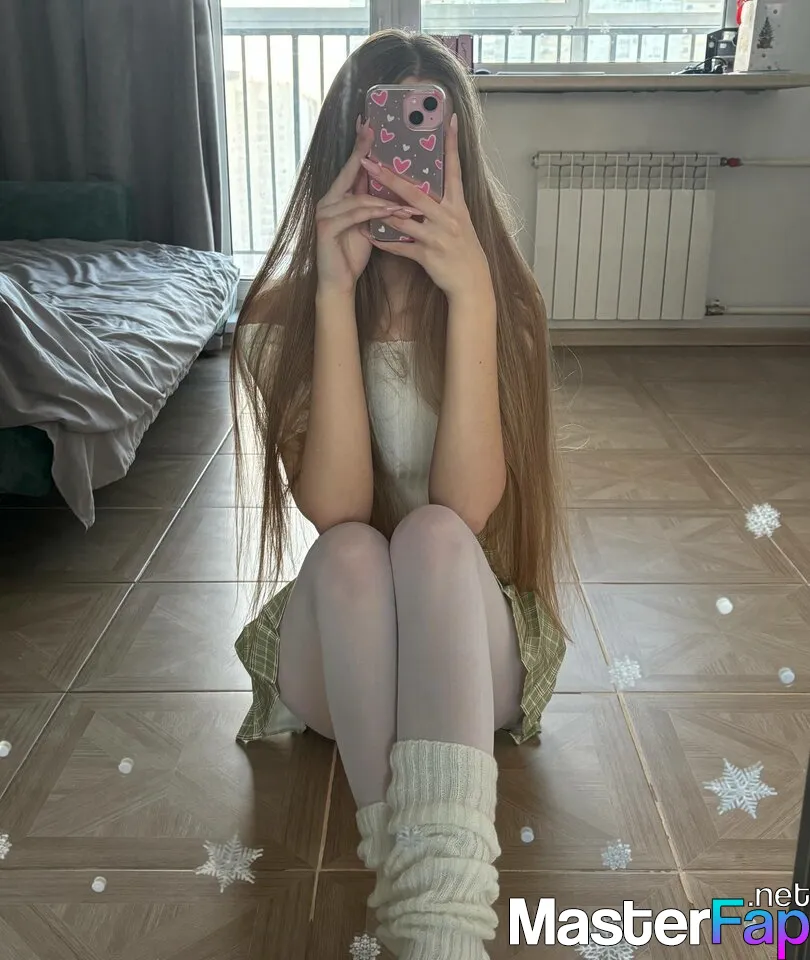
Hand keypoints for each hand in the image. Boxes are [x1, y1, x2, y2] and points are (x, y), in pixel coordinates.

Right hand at [316, 118, 413, 297]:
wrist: (339, 282)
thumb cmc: (353, 254)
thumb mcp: (368, 225)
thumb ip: (374, 206)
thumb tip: (395, 189)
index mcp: (339, 197)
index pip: (352, 168)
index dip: (360, 146)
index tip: (369, 123)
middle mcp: (329, 200)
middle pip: (348, 172)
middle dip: (363, 151)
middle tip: (373, 130)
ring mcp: (325, 213)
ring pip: (358, 197)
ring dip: (383, 195)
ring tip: (404, 190)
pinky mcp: (326, 228)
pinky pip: (355, 215)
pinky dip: (375, 212)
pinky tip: (392, 210)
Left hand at [360, 114, 492, 304]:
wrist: (472, 282)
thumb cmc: (464, 250)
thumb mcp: (460, 222)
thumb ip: (445, 204)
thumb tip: (428, 186)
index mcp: (457, 205)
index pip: (454, 170)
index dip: (452, 145)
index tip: (449, 120)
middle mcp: (447, 217)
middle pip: (414, 193)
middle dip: (390, 177)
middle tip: (369, 162)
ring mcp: (436, 237)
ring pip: (403, 220)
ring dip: (380, 209)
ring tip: (359, 196)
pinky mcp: (427, 256)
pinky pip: (401, 247)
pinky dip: (384, 242)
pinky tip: (368, 235)